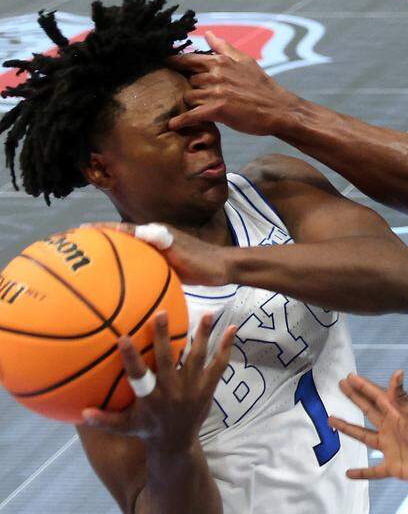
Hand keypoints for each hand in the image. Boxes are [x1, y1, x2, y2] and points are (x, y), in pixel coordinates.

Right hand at [82, 313, 237, 452]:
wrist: (177, 444)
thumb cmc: (147, 431)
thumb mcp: (125, 427)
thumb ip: (105, 420)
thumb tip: (81, 414)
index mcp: (151, 399)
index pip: (138, 375)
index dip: (130, 357)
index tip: (123, 338)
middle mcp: (173, 391)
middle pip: (169, 360)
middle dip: (164, 337)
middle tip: (161, 313)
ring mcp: (193, 389)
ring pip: (198, 358)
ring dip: (203, 335)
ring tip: (207, 313)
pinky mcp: (208, 388)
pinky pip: (219, 365)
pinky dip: (226, 347)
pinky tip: (232, 329)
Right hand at [88, 223, 232, 286]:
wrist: (224, 270)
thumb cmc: (205, 261)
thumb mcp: (181, 251)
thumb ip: (162, 241)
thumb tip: (137, 231)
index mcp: (155, 233)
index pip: (122, 229)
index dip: (101, 229)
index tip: (79, 230)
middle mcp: (153, 240)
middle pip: (121, 239)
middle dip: (100, 242)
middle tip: (76, 248)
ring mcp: (157, 253)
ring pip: (129, 253)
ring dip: (111, 256)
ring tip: (89, 265)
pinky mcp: (163, 265)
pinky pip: (139, 266)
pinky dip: (126, 271)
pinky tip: (115, 284)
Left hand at [166, 31, 301, 135]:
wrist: (280, 110)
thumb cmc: (263, 87)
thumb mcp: (246, 61)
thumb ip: (224, 48)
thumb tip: (208, 33)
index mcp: (220, 62)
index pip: (187, 59)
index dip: (174, 64)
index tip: (164, 66)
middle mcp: (216, 74)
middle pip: (188, 81)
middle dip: (190, 90)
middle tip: (193, 98)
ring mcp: (217, 92)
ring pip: (189, 97)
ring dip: (190, 105)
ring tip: (192, 112)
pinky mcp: (218, 110)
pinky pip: (192, 114)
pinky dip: (182, 121)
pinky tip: (174, 125)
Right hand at [329, 371, 407, 490]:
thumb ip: (402, 398)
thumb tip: (397, 372)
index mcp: (398, 414)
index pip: (377, 396)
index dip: (363, 386)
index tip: (349, 377)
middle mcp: (392, 428)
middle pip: (368, 410)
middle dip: (355, 398)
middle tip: (341, 386)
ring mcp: (392, 448)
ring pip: (364, 437)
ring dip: (348, 429)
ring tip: (332, 420)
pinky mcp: (394, 467)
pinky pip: (373, 470)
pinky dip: (361, 472)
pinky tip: (348, 472)